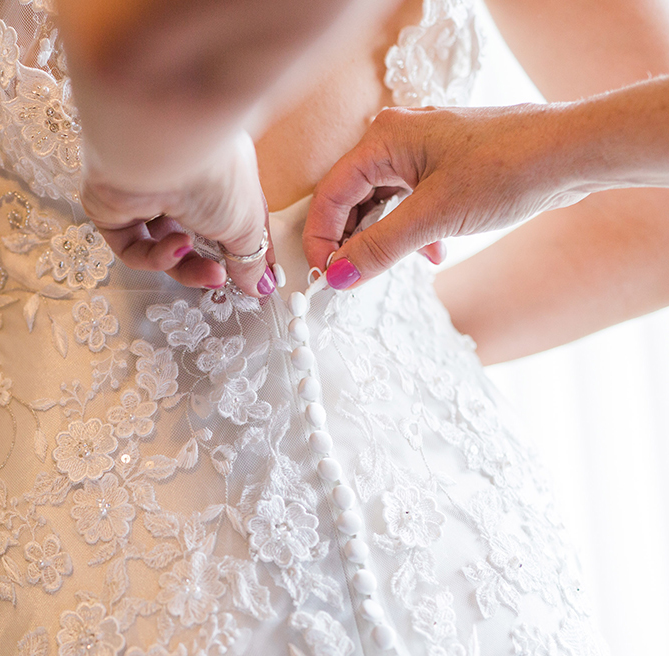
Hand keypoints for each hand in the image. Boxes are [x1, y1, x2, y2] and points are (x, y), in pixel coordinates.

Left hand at [82, 130, 278, 296]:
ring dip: (185, 266)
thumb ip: (251, 259)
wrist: (163, 150)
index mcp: (216, 174)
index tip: (257, 283)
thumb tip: (261, 286)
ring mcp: (143, 196)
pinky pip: (133, 247)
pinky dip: (156, 256)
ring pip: (161, 247)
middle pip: (192, 238)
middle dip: (207, 266)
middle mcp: (178, 181)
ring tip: (209, 272)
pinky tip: (176, 247)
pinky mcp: (111, 209)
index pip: (229, 220)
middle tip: (221, 280)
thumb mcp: (246, 223)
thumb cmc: (213, 172)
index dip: (241, 252)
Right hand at [302, 103, 585, 288]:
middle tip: (355, 278)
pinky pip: (408, 201)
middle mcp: (396, 137)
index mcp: (384, 139)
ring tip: (401, 264)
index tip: (326, 277)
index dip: (322, 239)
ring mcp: (421, 149)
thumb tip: (338, 276)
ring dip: (385, 238)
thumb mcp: (434, 217)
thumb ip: (379, 248)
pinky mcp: (444, 164)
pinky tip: (433, 252)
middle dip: (353, 241)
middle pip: (351, 198)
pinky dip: (412, 230)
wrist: (573, 153)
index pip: (331, 195)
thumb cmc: (509, 168)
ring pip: (380, 202)